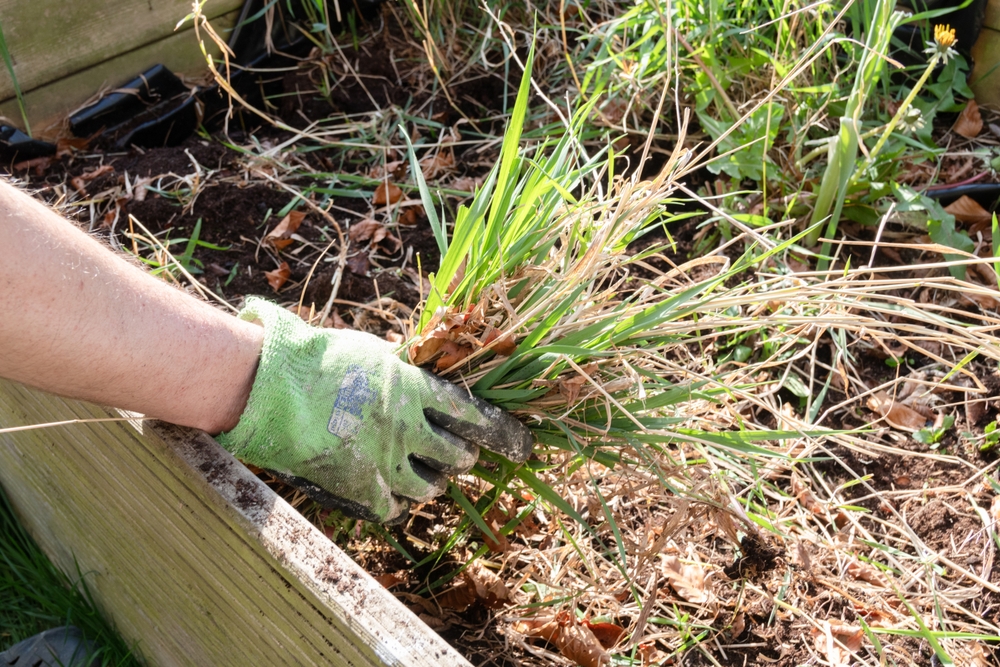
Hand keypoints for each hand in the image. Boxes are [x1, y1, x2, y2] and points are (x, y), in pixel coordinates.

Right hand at [215, 297, 532, 522]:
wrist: (274, 388)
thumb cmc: (312, 358)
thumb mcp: (364, 348)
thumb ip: (395, 362)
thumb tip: (410, 359)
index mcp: (413, 387)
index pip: (470, 413)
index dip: (498, 431)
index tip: (518, 443)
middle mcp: (408, 426)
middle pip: (456, 452)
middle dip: (463, 456)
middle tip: (463, 456)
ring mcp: (386, 458)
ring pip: (429, 484)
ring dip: (434, 483)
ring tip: (432, 480)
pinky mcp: (359, 484)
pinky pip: (392, 506)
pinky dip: (395, 503)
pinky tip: (391, 499)